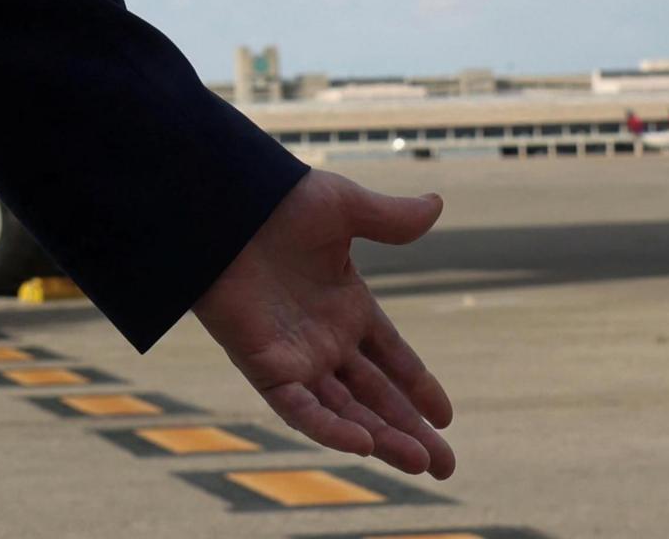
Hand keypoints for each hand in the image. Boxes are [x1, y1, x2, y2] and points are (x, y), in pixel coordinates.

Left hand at [188, 170, 455, 478]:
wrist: (222, 207)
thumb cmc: (277, 201)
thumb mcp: (344, 208)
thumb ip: (390, 219)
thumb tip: (437, 203)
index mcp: (347, 307)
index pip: (392, 358)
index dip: (419, 388)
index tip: (446, 417)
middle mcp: (324, 340)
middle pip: (376, 396)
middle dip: (411, 431)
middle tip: (445, 466)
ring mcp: (295, 357)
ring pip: (345, 411)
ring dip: (382, 439)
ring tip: (421, 464)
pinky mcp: (265, 366)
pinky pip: (300, 407)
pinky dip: (329, 427)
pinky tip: (364, 445)